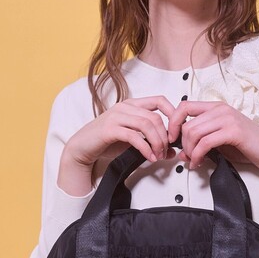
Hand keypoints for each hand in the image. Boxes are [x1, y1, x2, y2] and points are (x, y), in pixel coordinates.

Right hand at [58, 96, 174, 194]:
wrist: (82, 148)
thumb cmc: (107, 142)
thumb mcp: (133, 141)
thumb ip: (151, 142)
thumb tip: (171, 151)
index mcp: (132, 104)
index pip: (160, 100)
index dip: (173, 114)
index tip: (176, 132)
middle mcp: (125, 107)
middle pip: (155, 117)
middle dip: (165, 136)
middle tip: (166, 151)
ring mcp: (116, 116)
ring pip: (147, 124)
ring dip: (157, 142)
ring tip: (158, 155)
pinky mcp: (110, 129)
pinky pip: (134, 136)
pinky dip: (145, 148)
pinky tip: (149, 157)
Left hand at [167, 100, 258, 204]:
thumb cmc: (247, 146)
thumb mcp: (219, 142)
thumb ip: (200, 142)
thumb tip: (181, 152)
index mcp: (216, 107)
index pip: (184, 106)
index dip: (173, 122)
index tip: (172, 138)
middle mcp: (221, 109)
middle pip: (187, 123)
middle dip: (183, 144)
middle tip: (186, 157)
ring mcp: (227, 119)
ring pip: (194, 132)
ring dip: (189, 151)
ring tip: (194, 161)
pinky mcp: (233, 131)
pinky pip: (205, 142)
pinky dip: (197, 155)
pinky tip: (199, 163)